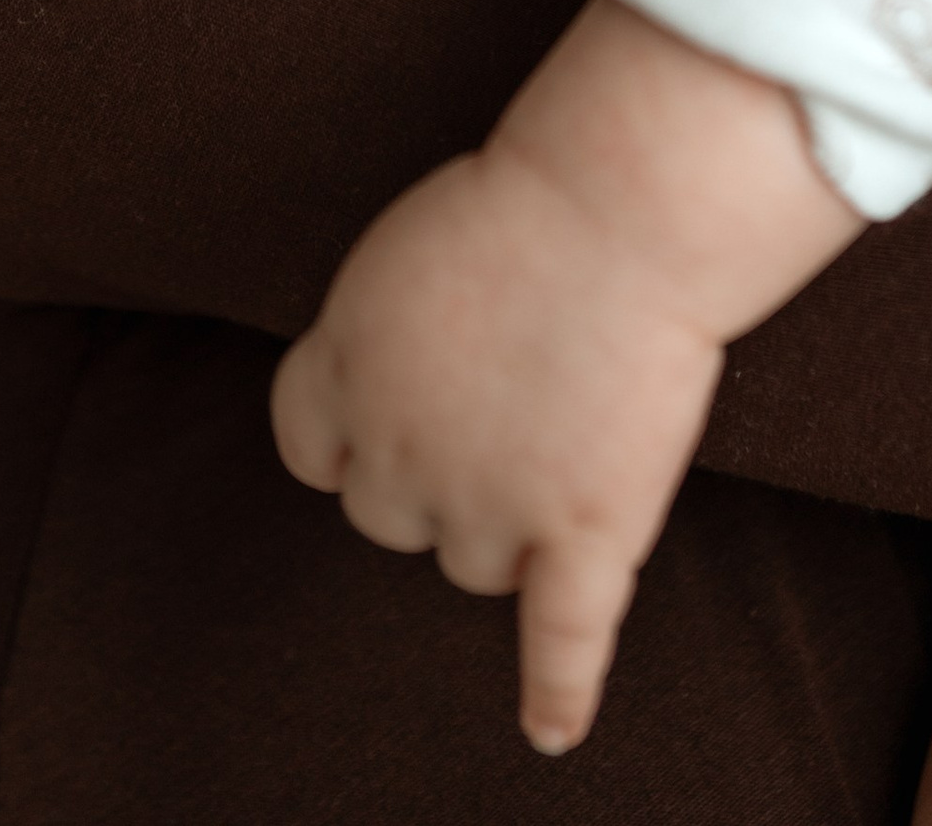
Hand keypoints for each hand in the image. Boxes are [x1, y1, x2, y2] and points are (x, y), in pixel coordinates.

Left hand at [270, 136, 725, 753]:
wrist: (619, 206)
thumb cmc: (524, 200)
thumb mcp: (404, 249)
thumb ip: (383, 332)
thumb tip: (389, 382)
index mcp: (345, 364)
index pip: (311, 449)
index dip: (353, 438)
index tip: (387, 421)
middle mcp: (399, 449)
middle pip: (391, 516)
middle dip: (436, 478)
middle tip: (501, 413)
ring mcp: (489, 502)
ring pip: (476, 565)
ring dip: (509, 530)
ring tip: (563, 449)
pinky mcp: (581, 534)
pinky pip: (561, 640)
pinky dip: (557, 691)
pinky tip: (551, 730)